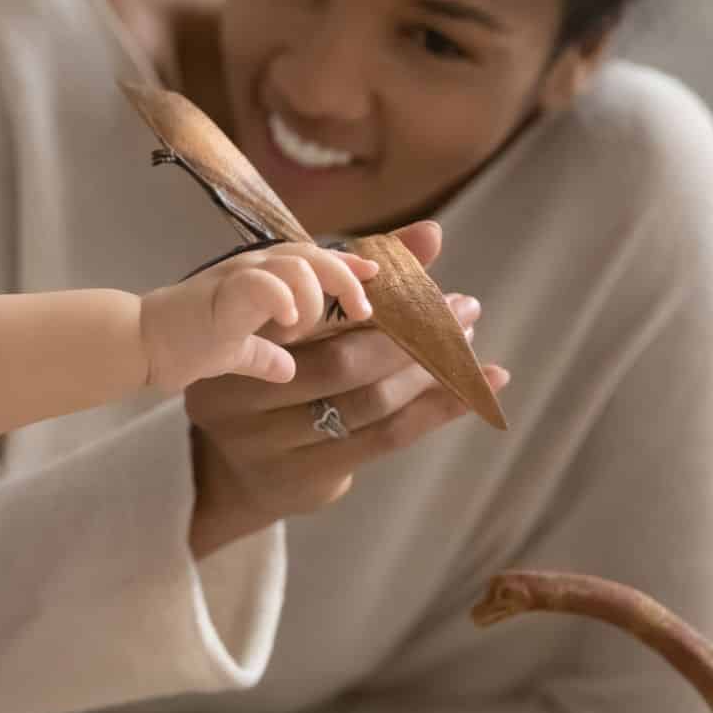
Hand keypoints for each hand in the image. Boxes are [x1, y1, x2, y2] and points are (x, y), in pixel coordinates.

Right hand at [140, 242, 375, 391]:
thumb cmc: (188, 343)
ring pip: (295, 263)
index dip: (347, 265)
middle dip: (346, 279)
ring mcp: (238, 278)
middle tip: (367, 311)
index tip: (377, 280)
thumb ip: (266, 353)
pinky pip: (259, 284)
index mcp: (263, 276)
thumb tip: (287, 369)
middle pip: (313, 255)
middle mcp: (255, 268)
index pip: (314, 258)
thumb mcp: (238, 347)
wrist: (142, 344)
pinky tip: (292, 322)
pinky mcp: (221, 297)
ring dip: (317, 292)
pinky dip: (282, 297)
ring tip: (317, 323)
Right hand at [183, 221, 510, 556]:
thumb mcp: (302, 321)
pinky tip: (479, 390)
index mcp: (238, 343)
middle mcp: (244, 397)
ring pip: (369, 403)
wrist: (234, 470)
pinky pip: (385, 440)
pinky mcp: (306, 478)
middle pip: (344, 363)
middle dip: (412, 335)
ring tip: (468, 346)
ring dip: (428, 373)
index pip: (316, 315)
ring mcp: (270, 445)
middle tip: (463, 309)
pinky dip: (437, 412)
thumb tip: (431, 234)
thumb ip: (360, 276)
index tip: (431, 283)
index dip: (378, 298)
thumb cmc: (276, 375)